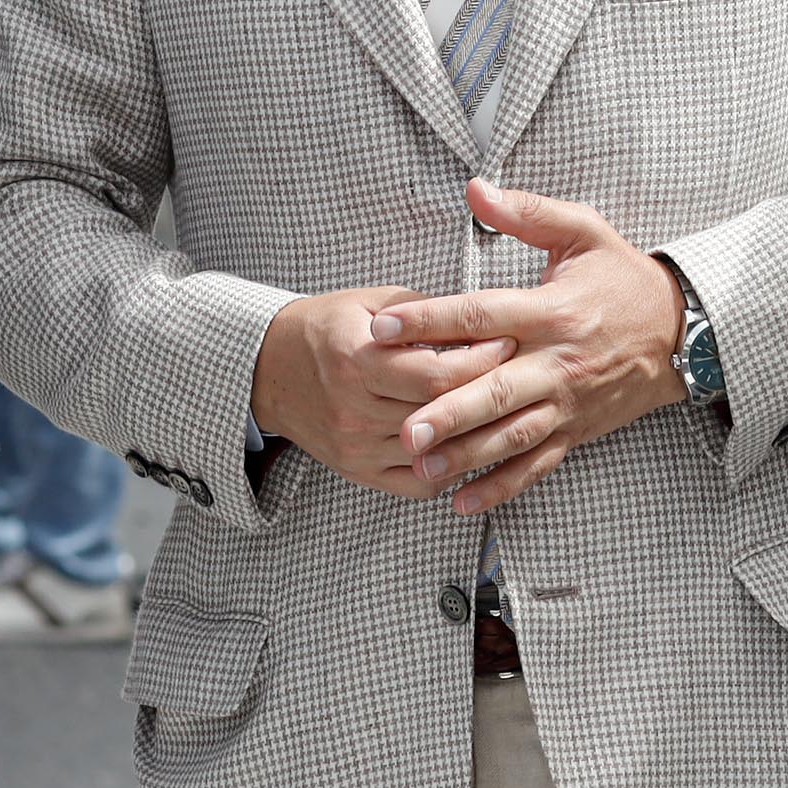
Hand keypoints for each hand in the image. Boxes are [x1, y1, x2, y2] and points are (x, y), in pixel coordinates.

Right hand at [247, 285, 518, 498]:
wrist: (269, 369)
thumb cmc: (329, 327)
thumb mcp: (372, 303)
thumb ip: (425, 314)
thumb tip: (485, 322)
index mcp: (356, 361)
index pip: (436, 375)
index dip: (481, 360)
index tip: (508, 342)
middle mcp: (353, 409)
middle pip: (440, 414)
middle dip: (487, 393)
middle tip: (518, 375)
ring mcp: (355, 447)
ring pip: (436, 453)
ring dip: (476, 433)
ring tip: (503, 408)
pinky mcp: (358, 471)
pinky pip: (419, 485)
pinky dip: (450, 468)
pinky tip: (468, 444)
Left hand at [357, 179, 688, 513]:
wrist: (681, 331)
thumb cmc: (623, 278)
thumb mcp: (583, 232)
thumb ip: (527, 213)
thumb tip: (475, 190)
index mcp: (551, 311)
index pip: (482, 315)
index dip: (433, 322)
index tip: (385, 329)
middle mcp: (557, 361)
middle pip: (497, 388)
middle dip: (450, 411)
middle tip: (405, 427)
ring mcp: (566, 401)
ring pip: (513, 434)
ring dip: (467, 454)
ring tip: (423, 467)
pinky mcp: (575, 430)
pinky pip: (536, 464)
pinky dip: (501, 486)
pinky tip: (462, 501)